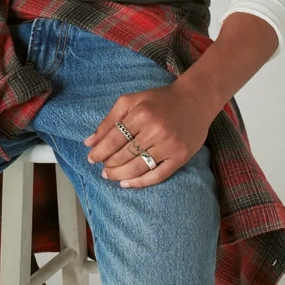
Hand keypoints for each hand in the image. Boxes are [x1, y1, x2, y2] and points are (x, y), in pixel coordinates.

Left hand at [81, 79, 217, 188]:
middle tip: (102, 169)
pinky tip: (127, 183)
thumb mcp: (131, 101)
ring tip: (110, 176)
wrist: (195, 100)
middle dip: (109, 164)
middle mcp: (156, 130)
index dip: (100, 151)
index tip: (91, 158)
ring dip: (120, 175)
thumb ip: (109, 120)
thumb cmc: (159, 100)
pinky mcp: (181, 156)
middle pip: (125, 155)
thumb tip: (89, 143)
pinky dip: (140, 182)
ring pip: (138, 167)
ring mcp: (169, 145)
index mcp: (141, 114)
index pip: (114, 139)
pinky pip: (157, 175)